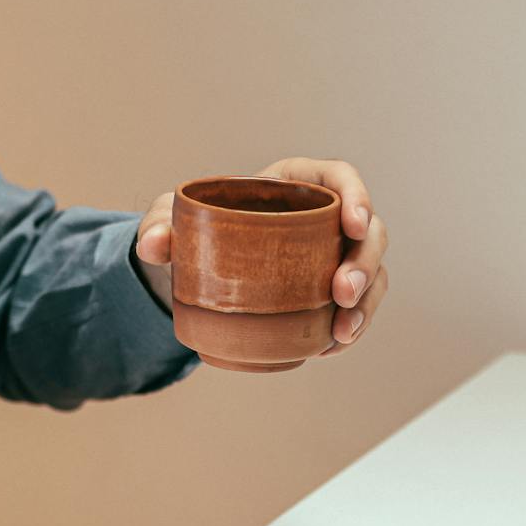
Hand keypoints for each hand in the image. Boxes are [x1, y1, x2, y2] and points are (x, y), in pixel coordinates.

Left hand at [134, 157, 389, 358]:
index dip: (357, 197)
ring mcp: (334, 258)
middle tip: (342, 295)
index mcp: (297, 183)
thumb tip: (154, 246)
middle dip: (364, 264)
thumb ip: (159, 224)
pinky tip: (331, 346)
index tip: (353, 225)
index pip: (342, 179)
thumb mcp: (172, 220)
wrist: (199, 267)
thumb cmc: (195, 229)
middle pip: (369, 233)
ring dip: (365, 305)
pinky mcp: (331, 293)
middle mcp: (326, 219)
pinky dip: (349, 329)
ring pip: (372, 275)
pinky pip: (357, 309)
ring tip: (341, 333)